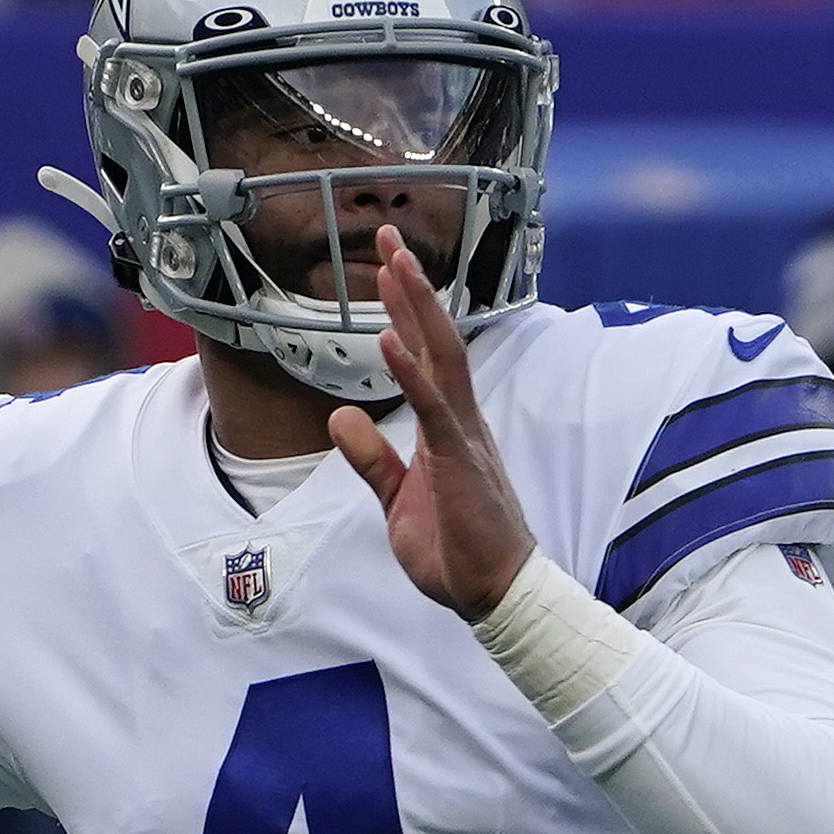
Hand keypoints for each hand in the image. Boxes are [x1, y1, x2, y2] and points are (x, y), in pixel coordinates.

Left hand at [330, 225, 536, 619]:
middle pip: (437, 339)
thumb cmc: (456, 550)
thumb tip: (339, 418)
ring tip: (393, 263)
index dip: (407, 311)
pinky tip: (389, 337)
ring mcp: (463, 436)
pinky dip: (409, 370)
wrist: (494, 593)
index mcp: (448, 427)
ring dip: (416, 309)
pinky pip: (432, 406)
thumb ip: (371, 459)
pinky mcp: (459, 460)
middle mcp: (460, 420)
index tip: (387, 268)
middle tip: (390, 240)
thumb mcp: (396, 500)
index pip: (426, 356)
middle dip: (413, 289)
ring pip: (441, 358)